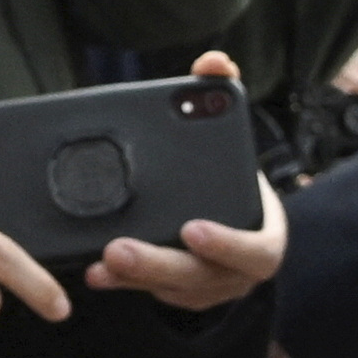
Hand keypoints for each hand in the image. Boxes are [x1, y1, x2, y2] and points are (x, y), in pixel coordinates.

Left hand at [89, 49, 283, 311]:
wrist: (235, 210)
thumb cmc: (228, 171)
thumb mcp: (232, 133)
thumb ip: (222, 94)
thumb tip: (213, 61)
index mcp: (263, 236)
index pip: (255, 251)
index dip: (227, 244)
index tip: (191, 228)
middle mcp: (238, 271)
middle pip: (201, 277)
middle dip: (158, 265)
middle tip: (119, 248)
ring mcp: (208, 288)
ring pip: (172, 291)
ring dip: (134, 278)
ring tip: (100, 261)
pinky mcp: (179, 294)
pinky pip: (151, 295)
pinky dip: (122, 284)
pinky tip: (93, 270)